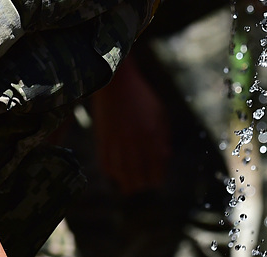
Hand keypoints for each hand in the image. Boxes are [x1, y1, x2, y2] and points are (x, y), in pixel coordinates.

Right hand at [90, 55, 170, 193]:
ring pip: (121, 176)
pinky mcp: (102, 141)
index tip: (156, 178)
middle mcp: (134, 142)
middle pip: (138, 178)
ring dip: (128, 182)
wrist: (116, 84)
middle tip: (144, 181)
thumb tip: (165, 160)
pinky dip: (113, 173)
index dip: (157, 178)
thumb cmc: (142, 98)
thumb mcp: (160, 114)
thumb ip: (164, 138)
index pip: (156, 171)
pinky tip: (117, 172)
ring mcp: (116, 143)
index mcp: (151, 136)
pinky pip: (106, 166)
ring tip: (131, 183)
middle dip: (143, 183)